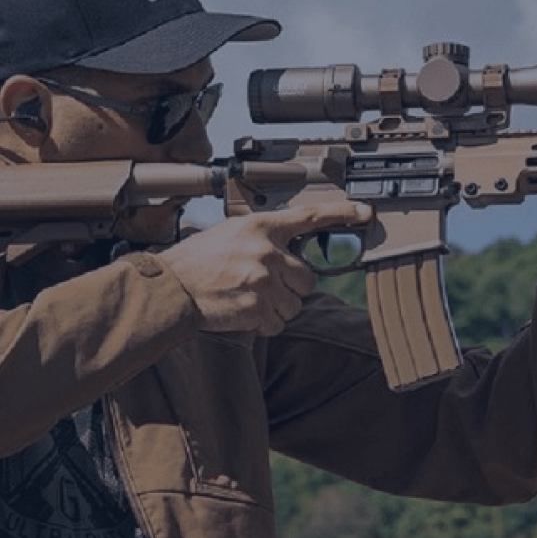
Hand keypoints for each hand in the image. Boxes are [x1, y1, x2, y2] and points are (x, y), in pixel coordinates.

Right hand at [160, 201, 371, 334]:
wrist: (171, 287)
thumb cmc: (198, 261)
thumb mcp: (231, 234)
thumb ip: (264, 239)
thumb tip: (291, 253)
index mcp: (260, 227)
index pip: (309, 217)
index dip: (340, 213)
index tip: (364, 212)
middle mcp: (266, 251)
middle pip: (307, 278)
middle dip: (291, 287)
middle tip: (264, 287)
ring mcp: (263, 281)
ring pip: (294, 305)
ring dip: (277, 308)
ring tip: (248, 299)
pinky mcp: (257, 308)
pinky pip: (278, 324)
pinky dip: (265, 324)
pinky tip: (244, 313)